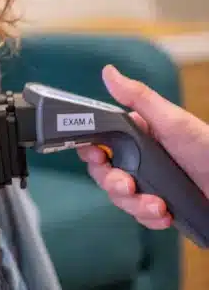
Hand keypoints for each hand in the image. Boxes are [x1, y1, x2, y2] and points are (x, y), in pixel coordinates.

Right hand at [78, 64, 208, 228]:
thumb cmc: (207, 148)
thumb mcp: (172, 121)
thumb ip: (138, 97)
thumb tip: (108, 71)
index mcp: (138, 135)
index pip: (101, 142)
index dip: (92, 152)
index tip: (97, 157)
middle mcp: (139, 158)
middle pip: (105, 174)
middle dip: (113, 183)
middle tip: (128, 186)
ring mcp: (149, 183)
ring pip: (121, 198)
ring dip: (135, 205)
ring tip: (157, 206)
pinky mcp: (159, 205)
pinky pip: (140, 216)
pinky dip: (150, 218)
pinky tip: (165, 216)